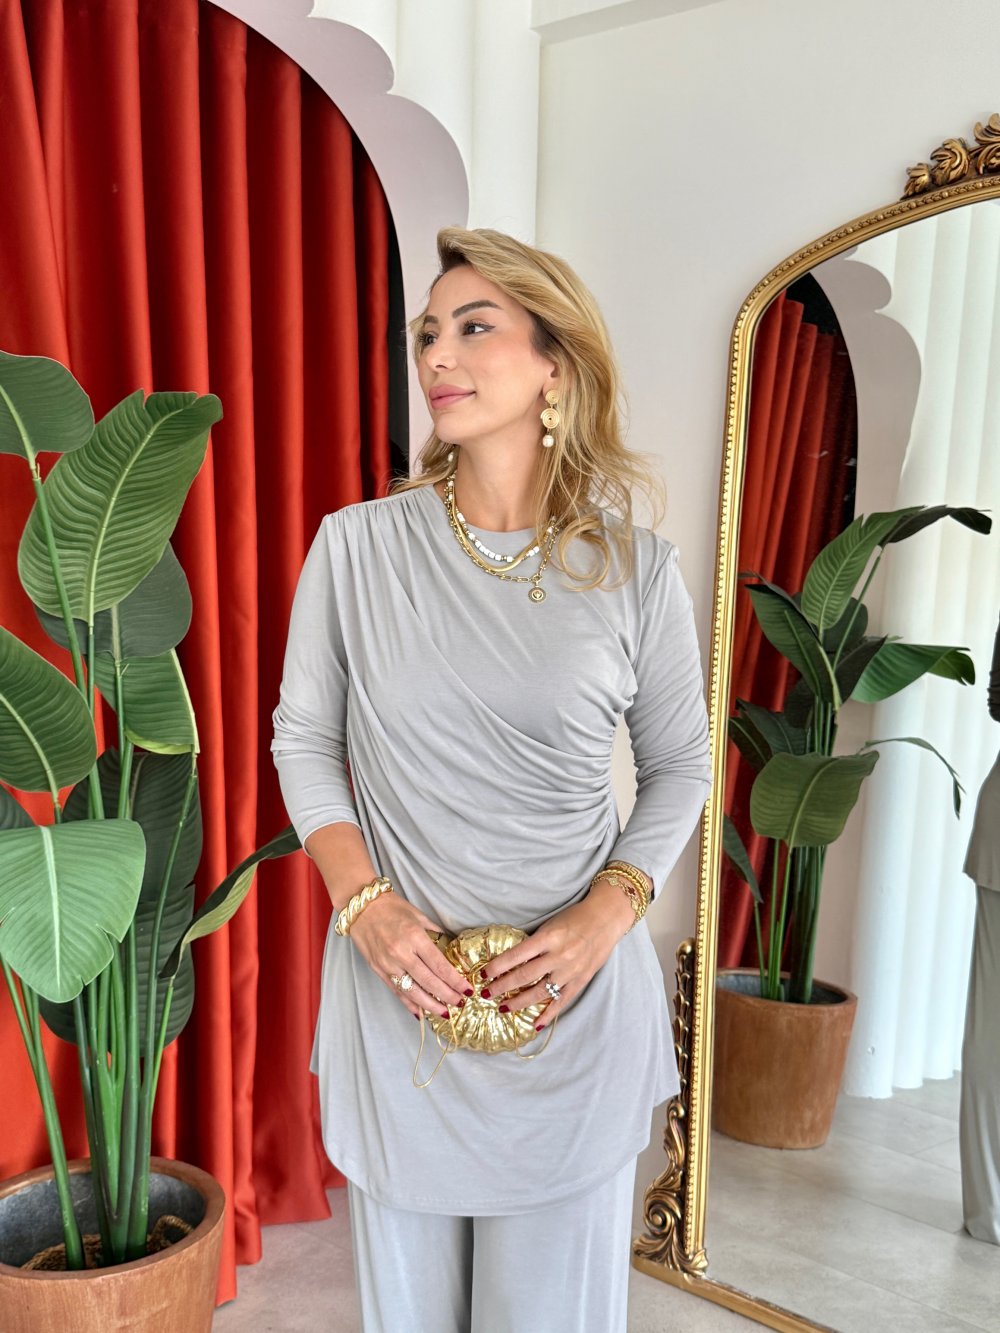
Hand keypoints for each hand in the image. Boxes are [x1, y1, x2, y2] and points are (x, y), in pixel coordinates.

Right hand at [349, 894, 470, 1019]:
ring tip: (444, 1013)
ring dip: (430, 1005)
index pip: (439, 965)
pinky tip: (420, 1013)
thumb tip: (452, 949)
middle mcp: (401, 953)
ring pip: (412, 991)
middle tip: (460, 1003)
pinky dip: (408, 1004)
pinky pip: (396, 991)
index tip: (467, 990)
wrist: (362, 907)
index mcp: (415, 937)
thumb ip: (436, 934)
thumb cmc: (392, 907)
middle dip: (447, 996)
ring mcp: (388, 964)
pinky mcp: (378, 970)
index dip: (455, 981)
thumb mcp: (419, 916)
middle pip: (429, 982)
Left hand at [480, 882, 634, 1029]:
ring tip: (503, 1008)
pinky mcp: (581, 981)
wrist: (605, 919)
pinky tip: (535, 1024)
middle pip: (524, 976)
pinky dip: (548, 1014)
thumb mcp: (550, 925)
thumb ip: (533, 943)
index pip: (516, 955)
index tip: (483, 975)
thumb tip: (509, 961)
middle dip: (502, 987)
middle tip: (486, 994)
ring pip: (540, 992)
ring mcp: (571, 971)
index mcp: (549, 937)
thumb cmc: (574, 917)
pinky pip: (561, 1001)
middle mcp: (559, 955)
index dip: (497, 967)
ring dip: (519, 1002)